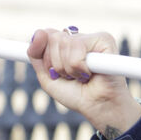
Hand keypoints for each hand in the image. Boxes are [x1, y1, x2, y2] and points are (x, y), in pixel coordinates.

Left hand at [26, 28, 140, 139]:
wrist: (97, 107)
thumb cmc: (76, 94)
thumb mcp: (48, 77)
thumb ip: (36, 55)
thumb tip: (38, 31)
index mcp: (67, 43)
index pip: (46, 35)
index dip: (45, 57)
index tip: (53, 72)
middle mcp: (79, 37)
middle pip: (54, 38)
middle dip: (57, 64)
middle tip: (71, 77)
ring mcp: (92, 37)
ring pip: (64, 43)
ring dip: (68, 68)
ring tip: (82, 76)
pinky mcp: (104, 39)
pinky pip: (77, 47)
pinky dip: (78, 67)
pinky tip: (90, 73)